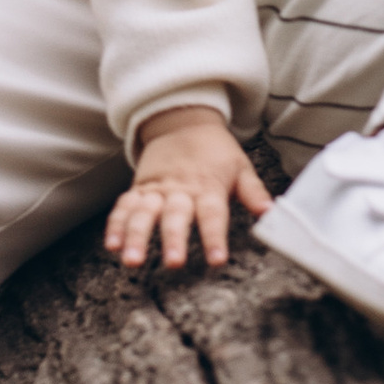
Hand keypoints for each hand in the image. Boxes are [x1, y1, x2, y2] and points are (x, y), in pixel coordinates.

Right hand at [104, 104, 272, 272]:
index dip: (215, 237)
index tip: (217, 259)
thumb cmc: (216, 152)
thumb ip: (253, 192)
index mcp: (208, 186)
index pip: (213, 214)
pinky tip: (111, 245)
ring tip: (131, 260)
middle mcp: (180, 189)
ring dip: (136, 236)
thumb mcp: (240, 167)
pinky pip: (123, 206)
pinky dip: (116, 225)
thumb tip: (271, 213)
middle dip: (173, 239)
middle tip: (173, 262)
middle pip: (176, 216)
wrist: (184, 121)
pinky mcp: (139, 189)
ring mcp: (156, 189)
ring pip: (143, 213)